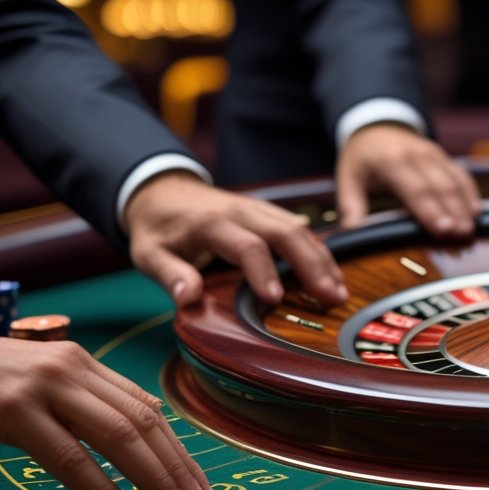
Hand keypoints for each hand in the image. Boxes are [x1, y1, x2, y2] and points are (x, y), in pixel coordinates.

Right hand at [0, 334, 214, 489]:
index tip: (200, 486)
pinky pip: (71, 459)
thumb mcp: (37, 387)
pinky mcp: (13, 411)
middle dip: (179, 470)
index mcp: (83, 365)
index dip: (179, 450)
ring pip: (119, 438)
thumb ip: (82, 406)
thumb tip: (134, 443)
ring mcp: (44, 388)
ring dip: (156, 482)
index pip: (147, 409)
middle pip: (143, 423)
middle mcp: (72, 369)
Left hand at [125, 173, 348, 307]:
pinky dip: (319, 251)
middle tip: (330, 298)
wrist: (162, 189)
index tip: (275, 300)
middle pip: (286, 234)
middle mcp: (243, 211)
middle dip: (311, 266)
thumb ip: (169, 275)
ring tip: (340, 292)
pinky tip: (333, 273)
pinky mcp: (269, 213)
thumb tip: (188, 298)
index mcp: (213, 223)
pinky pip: (300, 229)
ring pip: (300, 230)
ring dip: (323, 261)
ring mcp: (259, 209)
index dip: (263, 272)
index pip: (247, 246)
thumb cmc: (158, 227)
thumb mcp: (148, 253)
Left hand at [335, 123, 481, 237]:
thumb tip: (350, 231)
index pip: (415, 189)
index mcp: (391, 161)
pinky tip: (477, 213)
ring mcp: (434, 154)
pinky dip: (470, 193)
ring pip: (454, 182)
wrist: (376, 126)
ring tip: (470, 231)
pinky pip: (461, 175)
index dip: (430, 211)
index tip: (443, 230)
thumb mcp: (348, 177)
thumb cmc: (362, 158)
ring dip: (464, 207)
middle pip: (440, 187)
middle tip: (462, 236)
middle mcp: (416, 155)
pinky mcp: (444, 157)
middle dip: (453, 212)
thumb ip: (351, 205)